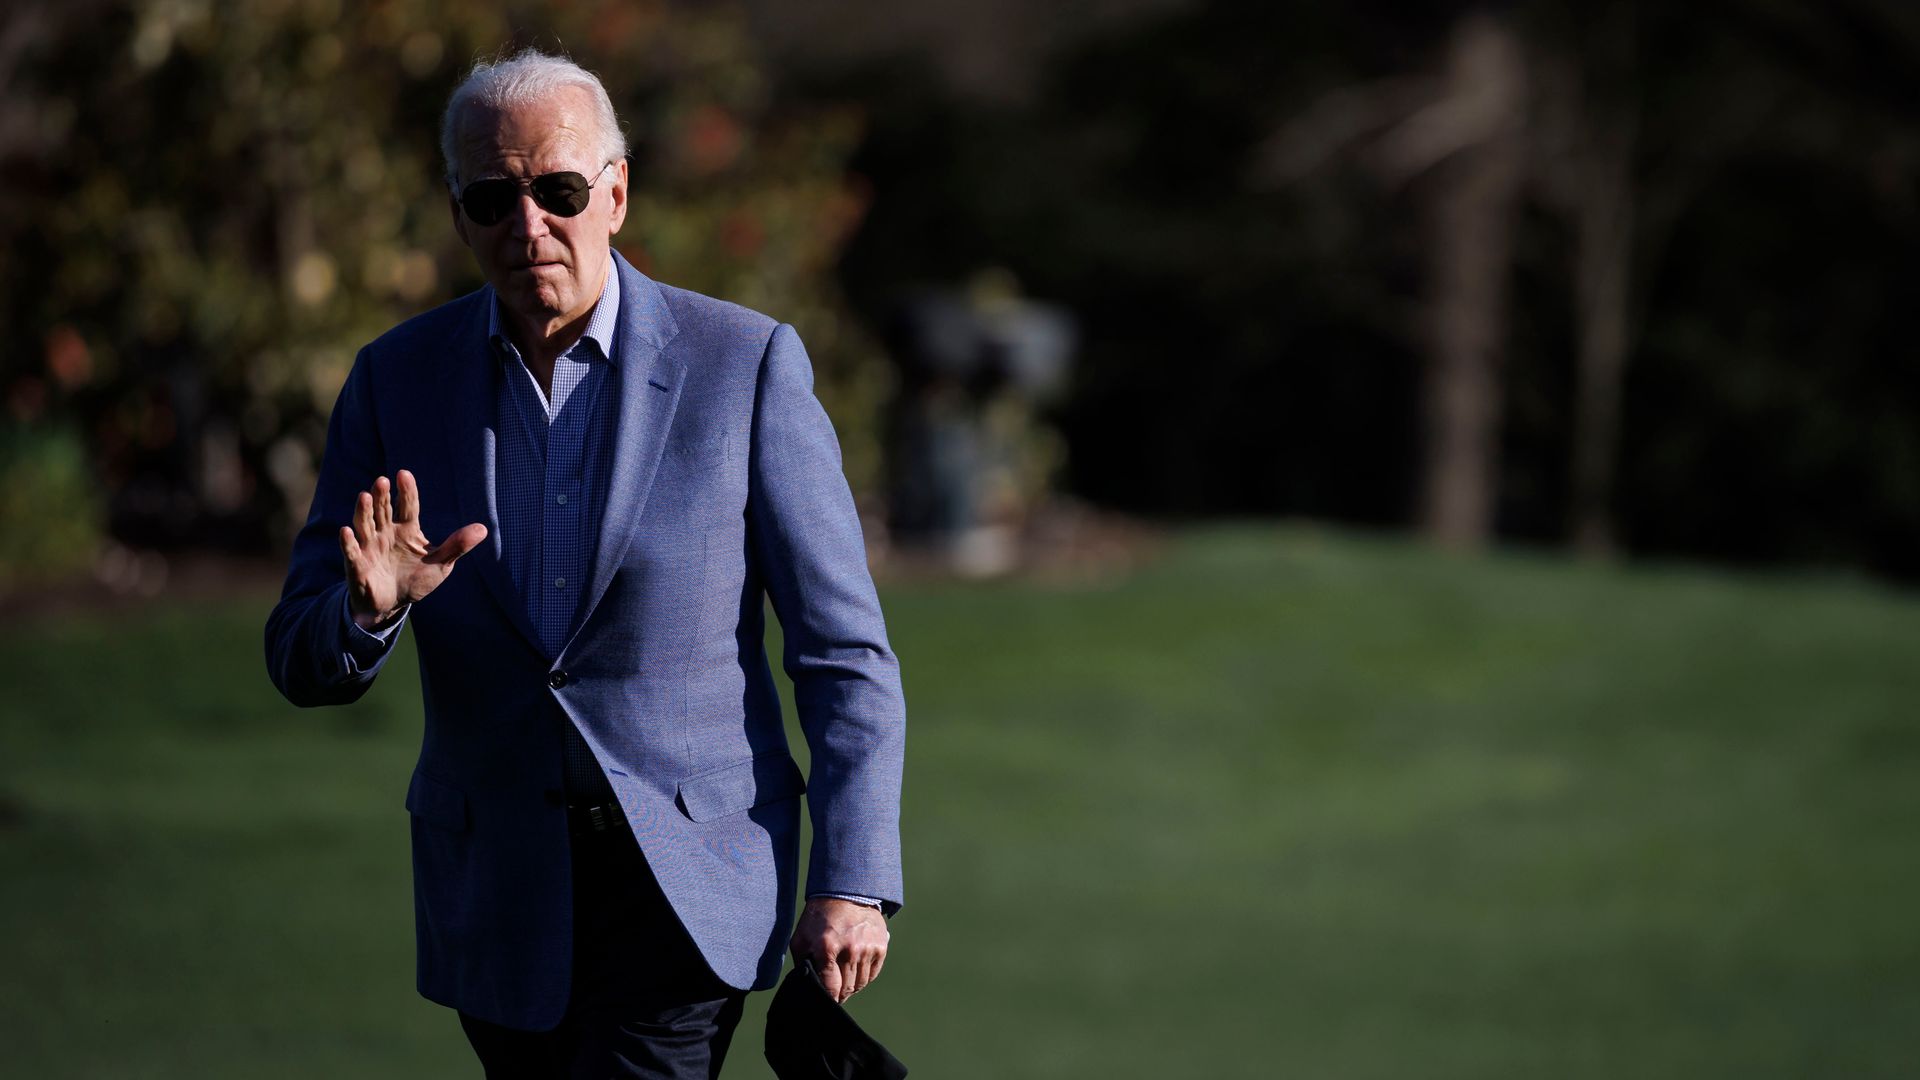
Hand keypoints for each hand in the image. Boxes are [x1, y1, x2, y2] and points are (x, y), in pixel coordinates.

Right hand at [339, 469, 486, 627]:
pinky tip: (346, 531)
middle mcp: (385, 533)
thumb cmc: (415, 579)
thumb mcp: (441, 563)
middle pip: (383, 511)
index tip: (404, 474)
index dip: (406, 491)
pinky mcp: (357, 565)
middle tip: (382, 481)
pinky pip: (351, 552)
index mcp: (406, 529)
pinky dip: (348, 542)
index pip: (407, 506)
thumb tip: (483, 529)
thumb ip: (457, 546)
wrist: (392, 604)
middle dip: (382, 496)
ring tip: (365, 497)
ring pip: (365, 525)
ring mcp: (370, 547)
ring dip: (363, 512)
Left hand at [790, 897, 888, 1003]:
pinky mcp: (880, 946)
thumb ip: (802, 965)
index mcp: (827, 948)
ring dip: (852, 987)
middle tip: (834, 993)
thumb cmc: (819, 919)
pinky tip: (855, 971)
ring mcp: (867, 948)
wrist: (845, 893)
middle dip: (839, 994)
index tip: (826, 1002)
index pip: (830, 988)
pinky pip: (872, 974)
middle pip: (847, 988)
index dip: (828, 998)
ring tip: (844, 982)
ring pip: (861, 984)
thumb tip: (807, 988)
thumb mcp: (801, 939)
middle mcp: (850, 949)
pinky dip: (864, 977)